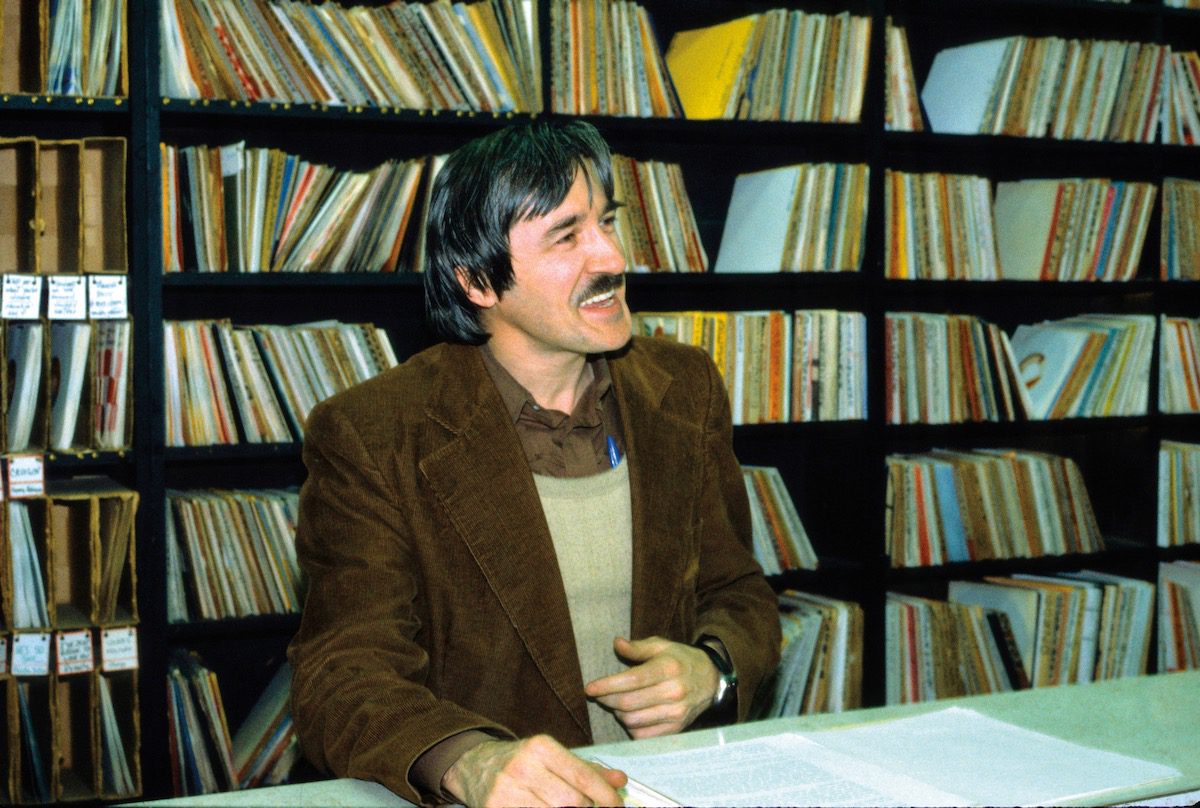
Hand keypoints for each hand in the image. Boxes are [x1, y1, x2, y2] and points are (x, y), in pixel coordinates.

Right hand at [441, 735, 626, 807]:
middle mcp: (522, 767)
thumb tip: (620, 781)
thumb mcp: (553, 756)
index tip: (617, 806)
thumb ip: (587, 769)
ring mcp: (506, 793)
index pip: (583, 776)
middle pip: (571, 803)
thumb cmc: (522, 762)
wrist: (474, 766)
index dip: (606, 797)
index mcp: (540, 747)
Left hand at [584, 636, 719, 738]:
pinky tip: (630, 715)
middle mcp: (673, 692)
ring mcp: (675, 713)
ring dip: (617, 714)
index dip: (606, 685)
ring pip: (632, 721)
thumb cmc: (680, 660)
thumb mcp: (662, 646)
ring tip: (616, 704)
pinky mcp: (676, 728)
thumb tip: (616, 643)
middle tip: (599, 695)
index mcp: (668, 669)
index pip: (631, 680)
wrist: (710, 680)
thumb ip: (638, 647)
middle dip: (607, 700)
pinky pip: (643, 735)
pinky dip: (631, 727)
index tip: (589, 688)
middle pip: (628, 703)